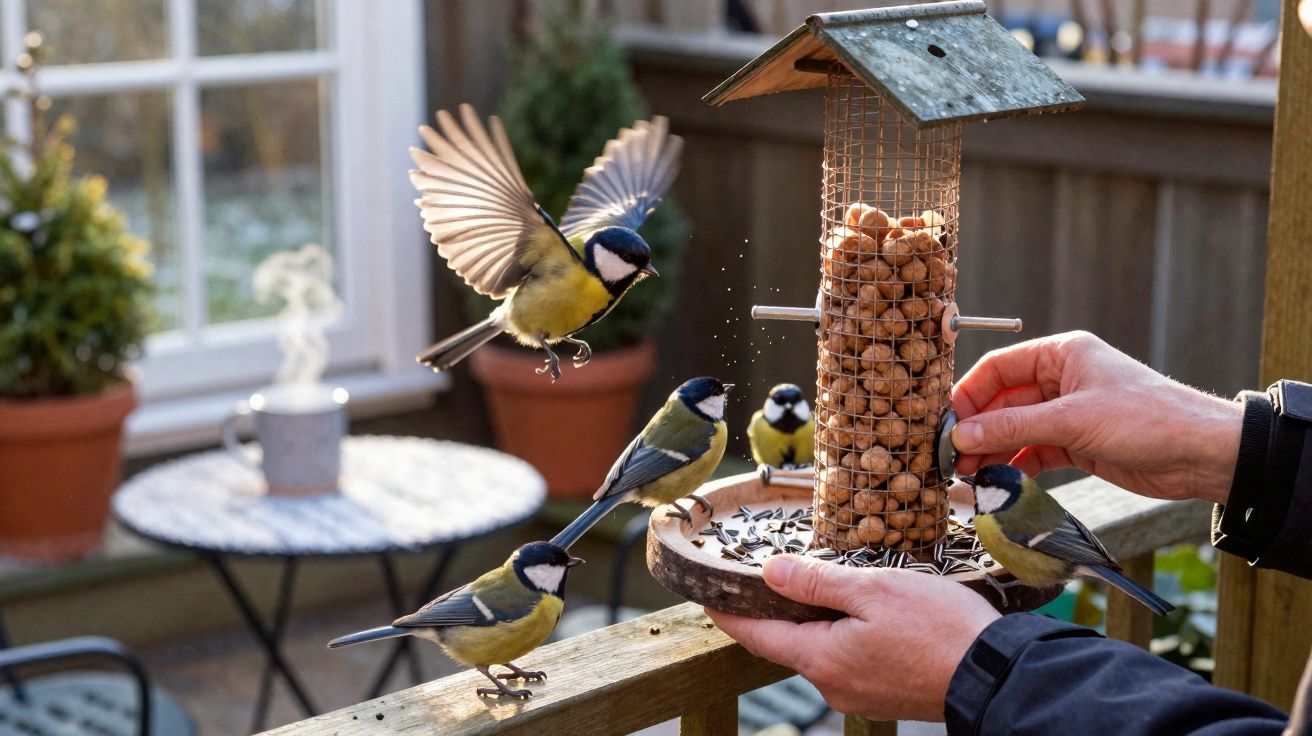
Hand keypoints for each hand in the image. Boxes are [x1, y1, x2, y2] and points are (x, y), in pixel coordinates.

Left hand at [704, 554, 998, 721]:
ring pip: (823, 651)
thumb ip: (817, 583)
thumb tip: (769, 573)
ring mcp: (860, 694)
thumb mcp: (873, 590)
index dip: (729, 615)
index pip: (757, 637)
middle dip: (777, 613)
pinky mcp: (886, 694)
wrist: (997, 675)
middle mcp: (834, 685)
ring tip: (824, 584)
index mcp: (822, 659)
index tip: (708, 597)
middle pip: (789, 644)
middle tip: (769, 576)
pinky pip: (851, 660)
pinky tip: (863, 612)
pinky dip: (844, 634)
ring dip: (817, 621)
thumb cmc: (939, 628)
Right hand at [951, 331, 1242, 503]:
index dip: (969, 393)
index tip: (946, 422)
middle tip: (950, 456)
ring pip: (1016, 429)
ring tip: (967, 474)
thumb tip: (962, 435)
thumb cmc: (1146, 418)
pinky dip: (1015, 464)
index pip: (999, 367)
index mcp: (1062, 354)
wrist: (1202, 455)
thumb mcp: (1072, 420)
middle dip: (978, 428)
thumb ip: (1013, 428)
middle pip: (1004, 401)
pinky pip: (1034, 451)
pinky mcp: (1078, 443)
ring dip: (992, 450)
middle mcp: (1062, 380)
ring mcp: (1069, 413)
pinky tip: (996, 479)